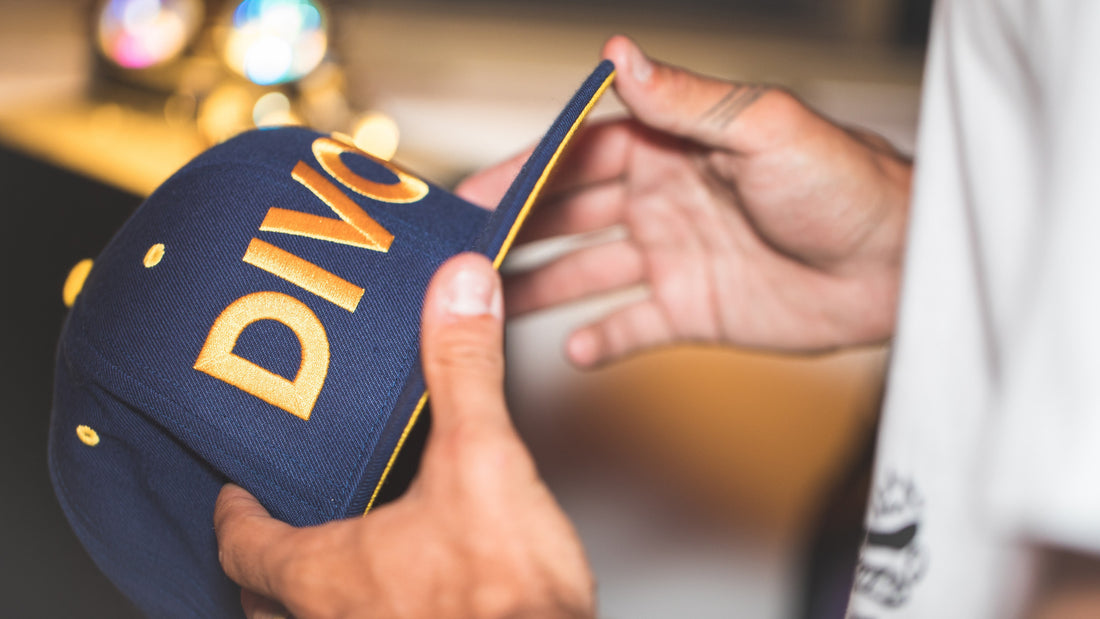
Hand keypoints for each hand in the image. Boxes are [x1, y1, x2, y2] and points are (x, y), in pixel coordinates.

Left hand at [214, 254, 594, 618]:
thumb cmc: (507, 603)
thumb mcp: (483, 462)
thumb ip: (464, 370)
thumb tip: (458, 290)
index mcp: (330, 576)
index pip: (245, 547)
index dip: (234, 518)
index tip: (231, 497)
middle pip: (263, 601)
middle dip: (262, 565)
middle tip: (267, 533)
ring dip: (307, 600)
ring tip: (332, 565)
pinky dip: (364, 615)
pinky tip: (407, 596)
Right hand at [457, 36, 911, 365]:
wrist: (899, 267)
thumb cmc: (845, 183)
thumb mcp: (762, 127)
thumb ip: (685, 100)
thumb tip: (617, 54)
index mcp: (670, 148)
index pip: (578, 155)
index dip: (524, 172)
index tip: (473, 193)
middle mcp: (662, 201)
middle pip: (569, 215)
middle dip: (518, 229)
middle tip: (465, 253)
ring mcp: (673, 258)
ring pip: (586, 272)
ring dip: (541, 286)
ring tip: (492, 306)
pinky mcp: (693, 310)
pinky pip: (632, 326)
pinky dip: (601, 339)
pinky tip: (572, 350)